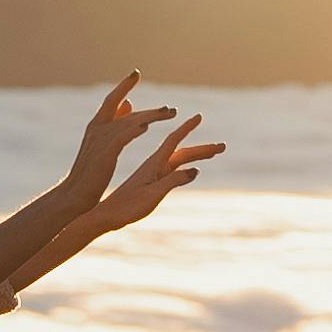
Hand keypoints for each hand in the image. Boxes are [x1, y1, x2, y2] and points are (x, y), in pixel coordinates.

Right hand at [64, 71, 184, 208]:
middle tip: (170, 109)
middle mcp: (97, 128)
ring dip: (150, 116)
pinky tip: (146, 126)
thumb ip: (114, 123)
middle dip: (148, 108)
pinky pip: (122, 137)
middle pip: (123, 108)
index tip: (135, 74)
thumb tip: (129, 105)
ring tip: (169, 114)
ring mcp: (100, 139)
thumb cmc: (90, 171)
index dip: (123, 86)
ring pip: (129, 121)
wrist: (74, 193)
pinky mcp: (105, 153)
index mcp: (96, 125)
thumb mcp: (101, 144)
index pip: (111, 99)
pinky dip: (134, 129)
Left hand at [72, 107, 223, 240]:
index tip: (199, 116)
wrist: (108, 215)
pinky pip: (173, 170)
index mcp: (154, 165)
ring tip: (214, 154)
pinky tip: (191, 169)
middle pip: (182, 152)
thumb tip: (195, 170)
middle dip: (203, 149)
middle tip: (223, 146)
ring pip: (179, 161)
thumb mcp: (153, 194)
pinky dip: (185, 166)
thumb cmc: (128, 207)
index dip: (186, 128)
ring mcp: (154, 174)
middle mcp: (155, 166)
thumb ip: (173, 181)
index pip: (173, 141)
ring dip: (197, 157)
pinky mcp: (151, 183)